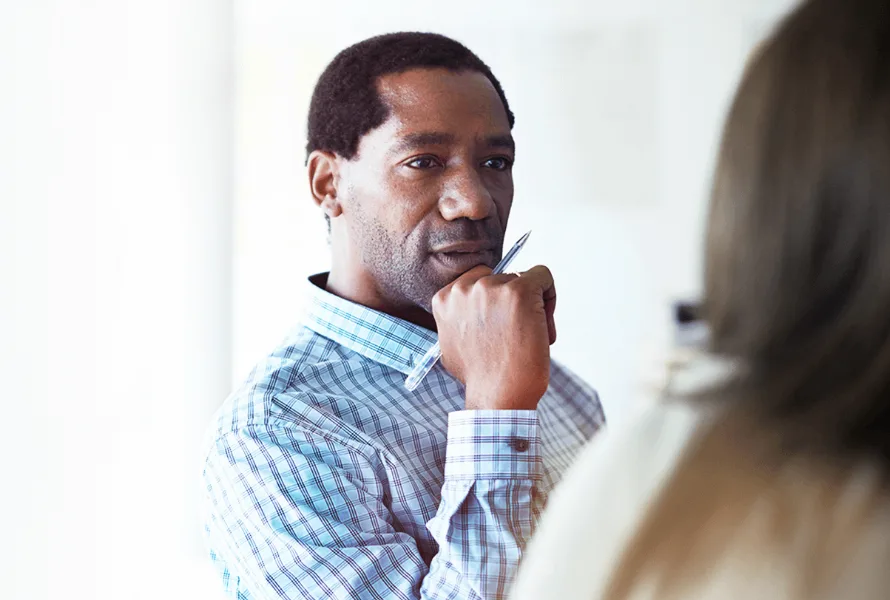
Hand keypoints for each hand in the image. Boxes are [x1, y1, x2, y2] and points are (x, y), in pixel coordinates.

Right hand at [431, 265, 556, 409]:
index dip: (493, 302)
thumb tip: (472, 312)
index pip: (477, 280)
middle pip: (501, 279)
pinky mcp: (520, 291)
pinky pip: (543, 276)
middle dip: (512, 304)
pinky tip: (544, 325)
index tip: (500, 325)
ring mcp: (493, 287)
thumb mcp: (453, 343)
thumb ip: (460, 319)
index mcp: (446, 298)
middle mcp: (466, 288)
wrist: (497, 396)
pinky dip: (549, 296)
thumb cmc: (480, 377)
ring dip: (532, 305)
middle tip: (517, 335)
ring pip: (523, 280)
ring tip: (529, 337)